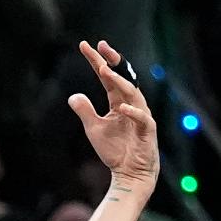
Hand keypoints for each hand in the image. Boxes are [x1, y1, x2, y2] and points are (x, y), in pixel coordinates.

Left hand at [68, 40, 157, 189]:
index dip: (97, 61)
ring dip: (118, 81)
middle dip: (113, 60)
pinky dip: (132, 112)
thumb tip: (72, 95)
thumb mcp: (94, 129)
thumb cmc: (115, 151)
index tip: (85, 45)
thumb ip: (85, 111)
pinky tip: (121, 107)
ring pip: (132, 93)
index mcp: (119, 101)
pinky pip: (142, 118)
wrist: (129, 174)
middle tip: (101, 46)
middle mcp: (131, 104)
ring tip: (104, 69)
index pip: (108, 76)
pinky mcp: (147, 131)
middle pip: (123, 76)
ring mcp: (141, 115)